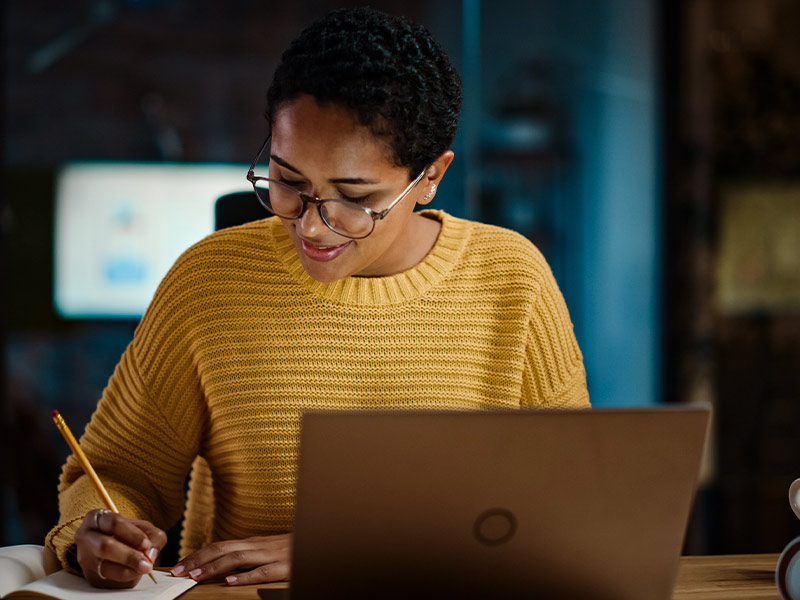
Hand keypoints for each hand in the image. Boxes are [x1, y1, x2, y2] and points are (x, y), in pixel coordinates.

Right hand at [74, 509, 166, 587]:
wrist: (115, 547)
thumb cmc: (128, 534)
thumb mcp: (144, 528)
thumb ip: (154, 536)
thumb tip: (150, 554)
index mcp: (96, 518)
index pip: (113, 523)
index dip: (132, 534)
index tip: (146, 544)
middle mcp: (85, 537)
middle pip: (104, 546)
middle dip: (129, 556)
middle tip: (146, 563)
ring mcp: (85, 557)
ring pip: (104, 567)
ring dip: (128, 570)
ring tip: (143, 568)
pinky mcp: (89, 575)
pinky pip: (108, 580)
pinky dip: (124, 577)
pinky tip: (134, 573)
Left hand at [171, 534, 291, 585]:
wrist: (321, 540)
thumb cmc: (294, 550)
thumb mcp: (268, 551)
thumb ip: (249, 556)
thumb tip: (224, 567)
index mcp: (253, 542)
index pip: (219, 546)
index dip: (198, 555)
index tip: (179, 566)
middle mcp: (258, 545)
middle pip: (222, 549)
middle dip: (198, 560)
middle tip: (177, 572)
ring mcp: (271, 554)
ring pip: (237, 558)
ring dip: (214, 567)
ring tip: (196, 576)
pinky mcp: (284, 566)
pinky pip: (262, 571)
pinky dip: (244, 576)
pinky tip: (230, 582)